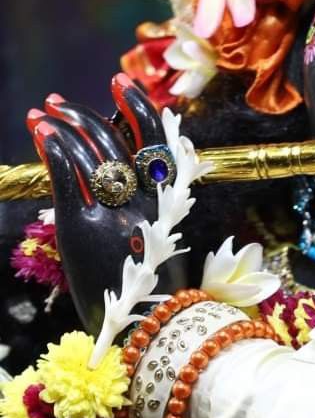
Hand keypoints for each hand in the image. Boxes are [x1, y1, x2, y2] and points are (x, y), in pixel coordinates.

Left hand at [27, 77, 186, 335]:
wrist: (146, 335)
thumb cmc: (154, 294)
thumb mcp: (164, 243)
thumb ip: (154, 206)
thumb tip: (131, 170)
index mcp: (170, 203)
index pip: (158, 138)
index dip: (139, 106)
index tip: (120, 82)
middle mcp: (147, 202)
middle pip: (117, 139)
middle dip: (86, 113)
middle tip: (59, 101)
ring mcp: (115, 214)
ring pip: (91, 151)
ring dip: (64, 124)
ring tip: (43, 112)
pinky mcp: (83, 230)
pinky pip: (69, 177)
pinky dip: (56, 149)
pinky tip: (42, 131)